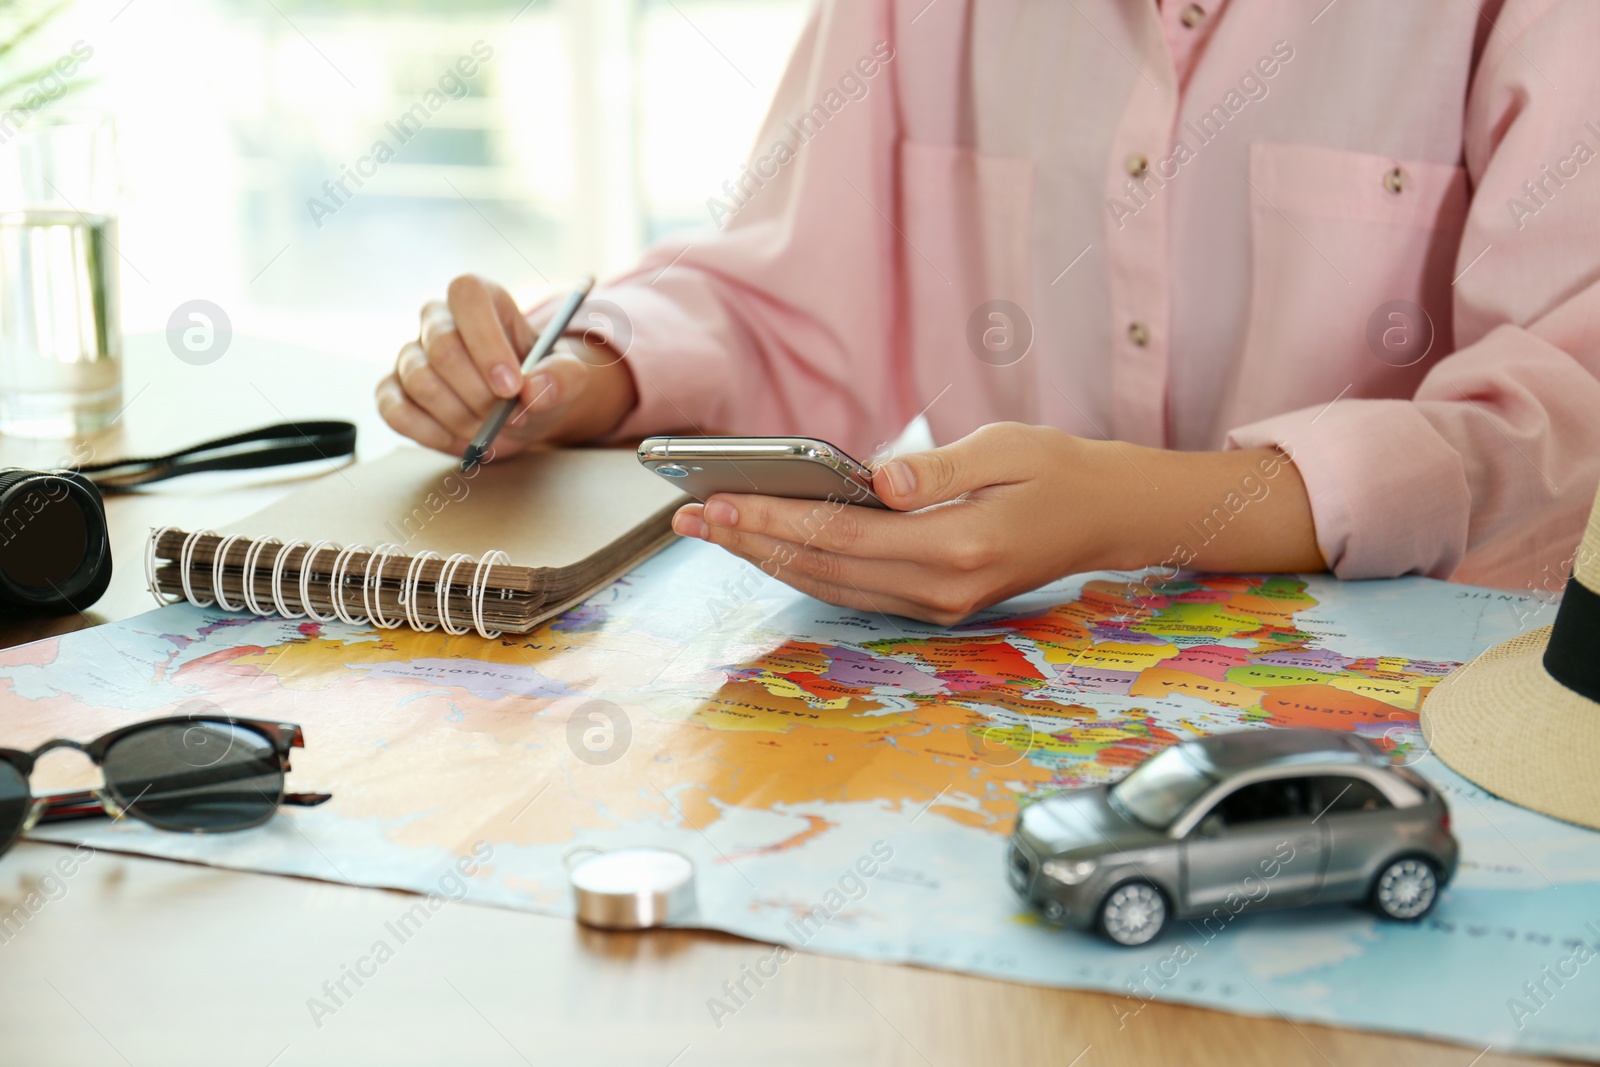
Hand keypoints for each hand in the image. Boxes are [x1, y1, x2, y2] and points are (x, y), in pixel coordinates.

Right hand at [376, 275, 637, 457]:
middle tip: (508, 417)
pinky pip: (395, 411)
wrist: (519, 414)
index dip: (487, 341)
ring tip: (490, 429)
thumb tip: (534, 389)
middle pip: (443, 347)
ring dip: (461, 417)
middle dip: (479, 393)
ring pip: (421, 381)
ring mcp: (410, 354)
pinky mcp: (393, 390)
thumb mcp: (566, 379)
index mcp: (480, 299)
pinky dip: (430, 433)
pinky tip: (459, 438)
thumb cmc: (539, 384)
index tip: (512, 386)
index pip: (467, 295)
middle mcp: (437, 319)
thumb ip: (563, 378)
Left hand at [670, 423, 1323, 624]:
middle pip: (822, 568)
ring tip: (712, 531)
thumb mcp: (1006, 448)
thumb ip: (939, 468)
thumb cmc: (1060, 470)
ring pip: (830, 586)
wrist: (1110, 518)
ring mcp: (938, 604)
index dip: (773, 518)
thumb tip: (877, 479)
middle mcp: (942, 588)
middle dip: (750, 541)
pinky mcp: (936, 603)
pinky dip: (803, 569)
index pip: (841, 536)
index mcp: (958, 547)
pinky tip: (768, 546)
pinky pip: (852, 590)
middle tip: (688, 518)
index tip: (718, 500)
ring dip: (766, 558)